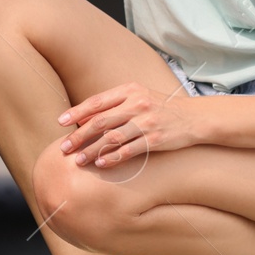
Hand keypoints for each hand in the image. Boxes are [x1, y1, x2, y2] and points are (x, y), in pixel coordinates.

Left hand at [56, 81, 200, 166]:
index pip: (97, 101)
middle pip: (100, 121)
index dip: (77, 112)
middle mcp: (137, 104)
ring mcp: (146, 122)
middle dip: (79, 135)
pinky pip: (129, 150)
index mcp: (130, 90)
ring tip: (79, 160)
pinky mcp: (155, 139)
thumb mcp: (138, 97)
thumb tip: (83, 118)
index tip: (61, 122)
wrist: (194, 118)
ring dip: (92, 150)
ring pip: (112, 138)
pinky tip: (101, 164)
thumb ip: (114, 104)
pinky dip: (112, 158)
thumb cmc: (160, 108)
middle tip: (64, 147)